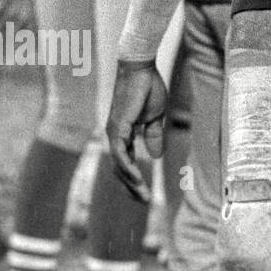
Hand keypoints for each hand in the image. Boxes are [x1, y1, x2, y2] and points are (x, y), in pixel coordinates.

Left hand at [105, 58, 168, 201]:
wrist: (142, 69)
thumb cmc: (149, 89)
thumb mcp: (156, 117)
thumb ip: (153, 136)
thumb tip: (155, 156)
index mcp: (123, 134)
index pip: (125, 163)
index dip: (134, 179)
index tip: (144, 193)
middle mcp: (115, 136)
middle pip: (119, 169)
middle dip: (131, 187)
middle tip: (143, 201)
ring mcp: (114, 132)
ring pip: (118, 165)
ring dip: (130, 182)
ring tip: (142, 195)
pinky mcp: (118, 127)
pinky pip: (120, 153)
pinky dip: (127, 167)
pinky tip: (136, 177)